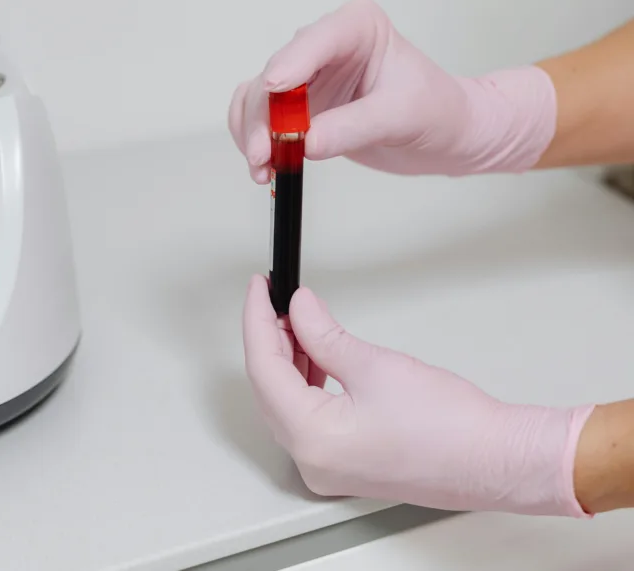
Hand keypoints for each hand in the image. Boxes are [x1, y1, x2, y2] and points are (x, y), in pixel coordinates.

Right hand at [228, 0, 557, 179]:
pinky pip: (258, 118)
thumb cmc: (437, 111)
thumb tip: (307, 143)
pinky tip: (265, 167)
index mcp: (356, 26)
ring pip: (257, 99)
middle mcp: (323, 45)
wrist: (446, 135)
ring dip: (253, 133)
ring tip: (264, 168)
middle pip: (273, 76)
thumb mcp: (401, 117)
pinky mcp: (296, 106)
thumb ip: (353, 127)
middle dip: (262, 117)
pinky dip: (255, 141)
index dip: (285, 68)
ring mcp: (306, 76)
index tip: (270, 94)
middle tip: (263, 154)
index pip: (311, 43)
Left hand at [242, 275, 593, 515]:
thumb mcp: (374, 365)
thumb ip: (323, 334)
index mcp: (311, 439)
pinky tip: (316, 356)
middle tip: (276, 299)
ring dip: (289, 360)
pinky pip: (308, 418)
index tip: (259, 288)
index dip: (257, 320)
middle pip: (269, 388)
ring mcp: (327, 468)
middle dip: (270, 339)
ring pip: (286, 404)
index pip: (263, 368)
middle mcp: (311, 461)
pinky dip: (307, 384)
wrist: (499, 460)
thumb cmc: (451, 426)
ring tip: (298, 321)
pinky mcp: (346, 465)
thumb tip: (298, 309)